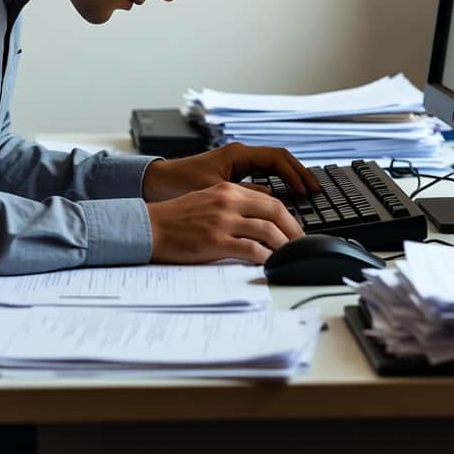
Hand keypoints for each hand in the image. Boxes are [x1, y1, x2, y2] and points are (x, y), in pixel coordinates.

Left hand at [142, 142, 320, 201]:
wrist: (158, 183)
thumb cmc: (180, 185)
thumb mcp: (214, 192)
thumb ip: (244, 193)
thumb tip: (271, 197)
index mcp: (237, 154)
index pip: (276, 158)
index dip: (295, 174)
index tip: (306, 190)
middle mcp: (239, 154)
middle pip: (280, 159)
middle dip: (299, 173)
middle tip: (316, 190)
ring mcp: (237, 162)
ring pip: (273, 165)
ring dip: (290, 177)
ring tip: (306, 193)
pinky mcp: (233, 172)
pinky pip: (263, 173)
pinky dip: (277, 182)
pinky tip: (285, 196)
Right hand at [147, 182, 302, 263]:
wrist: (150, 227)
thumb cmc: (176, 218)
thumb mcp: (208, 200)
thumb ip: (233, 204)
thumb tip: (260, 217)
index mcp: (227, 190)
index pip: (270, 199)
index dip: (289, 217)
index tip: (296, 230)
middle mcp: (228, 201)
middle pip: (276, 211)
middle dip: (295, 230)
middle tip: (302, 245)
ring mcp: (223, 221)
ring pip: (268, 231)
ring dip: (285, 246)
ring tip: (291, 257)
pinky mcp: (216, 241)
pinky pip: (252, 250)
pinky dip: (266, 258)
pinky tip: (270, 264)